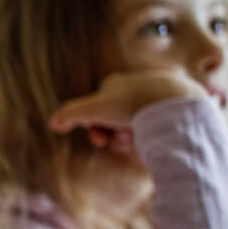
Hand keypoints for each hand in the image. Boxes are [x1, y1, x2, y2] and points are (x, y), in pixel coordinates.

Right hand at [49, 70, 207, 153]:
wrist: (174, 103)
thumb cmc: (132, 104)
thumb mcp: (94, 110)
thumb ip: (70, 114)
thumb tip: (54, 123)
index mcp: (114, 83)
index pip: (95, 109)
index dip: (93, 126)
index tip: (99, 139)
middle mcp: (132, 86)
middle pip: (113, 118)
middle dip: (111, 134)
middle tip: (118, 144)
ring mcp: (151, 96)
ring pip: (132, 123)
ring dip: (128, 135)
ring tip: (137, 139)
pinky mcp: (170, 107)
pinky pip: (152, 124)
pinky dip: (147, 133)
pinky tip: (151, 136)